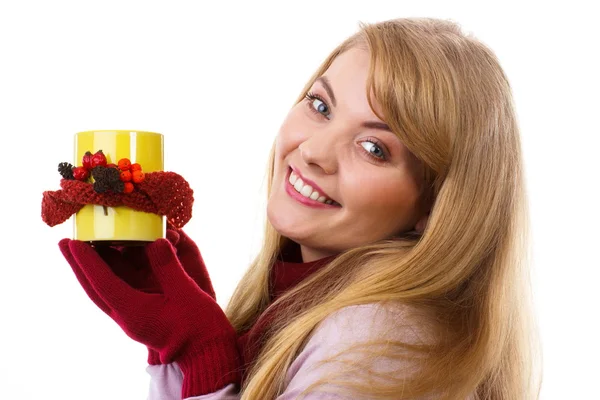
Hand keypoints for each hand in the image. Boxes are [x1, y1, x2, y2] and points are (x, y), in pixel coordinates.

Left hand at [59, 227, 215, 363]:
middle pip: (95, 287)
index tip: (72, 242)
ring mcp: (132, 316)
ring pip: (104, 290)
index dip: (87, 261)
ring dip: (91, 269)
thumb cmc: (198, 327)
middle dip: (78, 265)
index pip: (103, 283)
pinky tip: (111, 263)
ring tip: (81, 247)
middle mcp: (127, 315)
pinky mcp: (140, 315)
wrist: (206, 353)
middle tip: (63, 242)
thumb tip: (157, 241)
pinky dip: (108, 276)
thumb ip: (169, 267)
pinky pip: (117, 292)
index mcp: (134, 312)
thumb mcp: (186, 293)